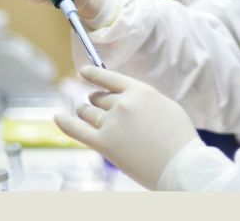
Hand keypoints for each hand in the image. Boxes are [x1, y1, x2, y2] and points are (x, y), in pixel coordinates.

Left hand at [54, 66, 200, 189]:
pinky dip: (65, 123)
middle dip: (96, 102)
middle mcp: (123, 103)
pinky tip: (57, 117)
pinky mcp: (104, 144)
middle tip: (99, 108)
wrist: (182, 167)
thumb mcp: (165, 106)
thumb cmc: (179, 139)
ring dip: (85, 112)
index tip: (83, 72)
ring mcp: (112, 123)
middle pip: (98, 97)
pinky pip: (77, 130)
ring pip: (87, 111)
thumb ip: (143, 99)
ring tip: (85, 115)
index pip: (109, 77)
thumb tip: (125, 97)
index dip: (93, 74)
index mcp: (140, 91)